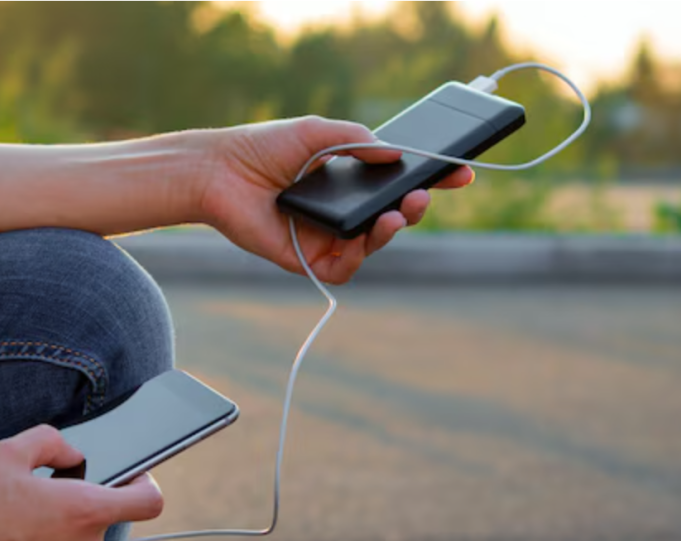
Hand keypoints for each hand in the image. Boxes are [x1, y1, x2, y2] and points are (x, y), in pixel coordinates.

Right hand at [0, 424, 162, 540]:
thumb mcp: (12, 450)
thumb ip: (54, 441)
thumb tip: (74, 454)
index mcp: (85, 512)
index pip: (149, 502)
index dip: (146, 484)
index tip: (133, 475)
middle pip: (105, 517)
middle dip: (84, 500)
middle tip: (50, 487)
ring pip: (80, 539)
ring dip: (63, 524)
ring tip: (22, 512)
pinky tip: (12, 535)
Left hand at [198, 116, 474, 284]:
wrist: (220, 170)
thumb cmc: (264, 147)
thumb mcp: (318, 132)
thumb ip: (358, 141)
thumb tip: (396, 153)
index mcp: (348, 179)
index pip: (397, 183)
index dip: (431, 179)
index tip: (460, 172)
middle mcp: (341, 210)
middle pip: (392, 217)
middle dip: (416, 207)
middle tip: (423, 194)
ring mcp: (326, 236)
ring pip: (372, 245)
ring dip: (392, 231)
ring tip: (397, 213)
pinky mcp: (306, 259)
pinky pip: (343, 268)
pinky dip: (357, 256)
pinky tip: (360, 238)